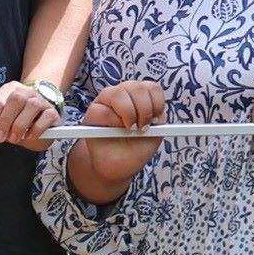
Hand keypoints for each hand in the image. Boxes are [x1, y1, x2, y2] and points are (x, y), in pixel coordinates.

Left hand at [0, 80, 59, 146]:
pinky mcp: (52, 112)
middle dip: (5, 121)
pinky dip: (36, 129)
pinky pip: (46, 117)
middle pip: (15, 100)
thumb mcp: (0, 118)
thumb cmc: (16, 119)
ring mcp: (41, 100)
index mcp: (11, 90)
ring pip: (32, 106)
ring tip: (14, 139)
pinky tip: (29, 136)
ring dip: (20, 125)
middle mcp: (26, 92)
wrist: (39, 122)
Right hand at [70, 79, 164, 199]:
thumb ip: (158, 121)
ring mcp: (108, 100)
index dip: (157, 103)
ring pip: (119, 93)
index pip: (152, 87)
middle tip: (142, 127)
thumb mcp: (153, 137)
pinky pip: (104, 110)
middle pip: (137, 87)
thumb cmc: (134, 149)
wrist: (116, 167)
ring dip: (128, 113)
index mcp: (141, 98)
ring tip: (129, 129)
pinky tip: (115, 131)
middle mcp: (125, 94)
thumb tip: (160, 111)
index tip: (156, 120)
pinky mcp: (93, 111)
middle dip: (144, 110)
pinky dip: (113, 122)